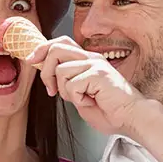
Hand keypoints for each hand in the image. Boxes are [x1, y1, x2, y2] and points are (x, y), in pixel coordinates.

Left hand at [28, 37, 144, 135]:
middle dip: (46, 71)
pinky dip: (77, 99)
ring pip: (61, 70)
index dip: (42, 49)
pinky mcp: (99, 74)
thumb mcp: (79, 93)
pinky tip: (91, 102)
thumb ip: (66, 81)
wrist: (130, 118)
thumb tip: (46, 73)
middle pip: (56, 48)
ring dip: (65, 91)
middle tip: (51, 90)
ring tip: (81, 99)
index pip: (60, 42)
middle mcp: (92, 58)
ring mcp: (96, 64)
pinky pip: (72, 85)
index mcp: (88, 60)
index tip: (32, 60)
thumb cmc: (109, 110)